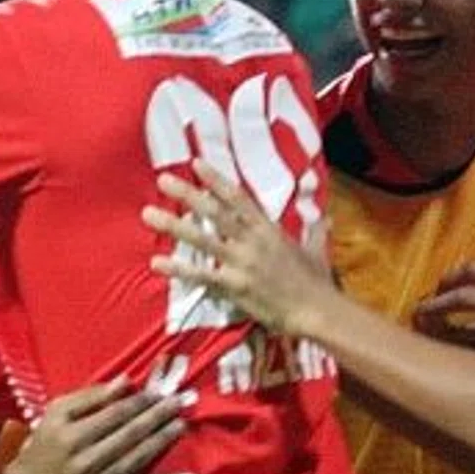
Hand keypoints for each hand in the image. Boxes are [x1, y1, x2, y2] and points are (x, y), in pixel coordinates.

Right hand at [1, 379, 193, 473]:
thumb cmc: (44, 446)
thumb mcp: (55, 414)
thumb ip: (89, 397)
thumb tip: (125, 382)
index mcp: (71, 435)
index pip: (115, 414)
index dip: (140, 401)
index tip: (159, 391)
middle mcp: (85, 460)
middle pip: (129, 434)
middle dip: (157, 416)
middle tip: (180, 402)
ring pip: (137, 459)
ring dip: (162, 441)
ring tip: (182, 424)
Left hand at [147, 161, 332, 331]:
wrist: (318, 310)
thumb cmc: (318, 283)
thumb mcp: (316, 251)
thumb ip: (314, 232)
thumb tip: (325, 219)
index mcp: (269, 229)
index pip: (238, 198)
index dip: (216, 180)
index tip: (196, 163)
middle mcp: (252, 241)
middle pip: (215, 212)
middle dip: (188, 194)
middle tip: (162, 180)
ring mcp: (242, 262)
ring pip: (203, 239)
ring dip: (174, 225)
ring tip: (148, 215)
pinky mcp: (236, 286)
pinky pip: (202, 276)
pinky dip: (179, 269)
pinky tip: (157, 263)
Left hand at [413, 262, 474, 356]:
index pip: (473, 270)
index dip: (449, 277)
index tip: (440, 287)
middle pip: (459, 293)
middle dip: (433, 302)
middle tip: (419, 314)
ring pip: (461, 323)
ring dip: (437, 328)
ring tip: (423, 336)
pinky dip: (458, 351)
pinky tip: (446, 359)